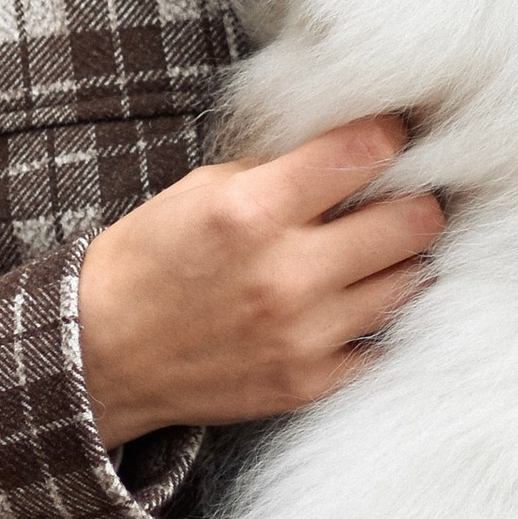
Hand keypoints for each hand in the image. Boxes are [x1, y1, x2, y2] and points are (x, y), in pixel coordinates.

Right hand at [76, 117, 441, 449]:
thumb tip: (353, 149)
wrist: (102, 353)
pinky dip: (367, 319)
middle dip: (412, 201)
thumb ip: (280, 170)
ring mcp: (303, 335)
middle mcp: (286, 274)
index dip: (389, 136)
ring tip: (366, 254)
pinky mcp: (308, 382)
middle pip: (415, 222)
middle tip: (397, 199)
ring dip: (395, 261)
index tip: (388, 138)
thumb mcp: (202, 189)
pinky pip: (380, 340)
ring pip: (408, 281)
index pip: (366, 153)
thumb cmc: (150, 261)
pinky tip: (340, 304)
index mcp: (252, 211)